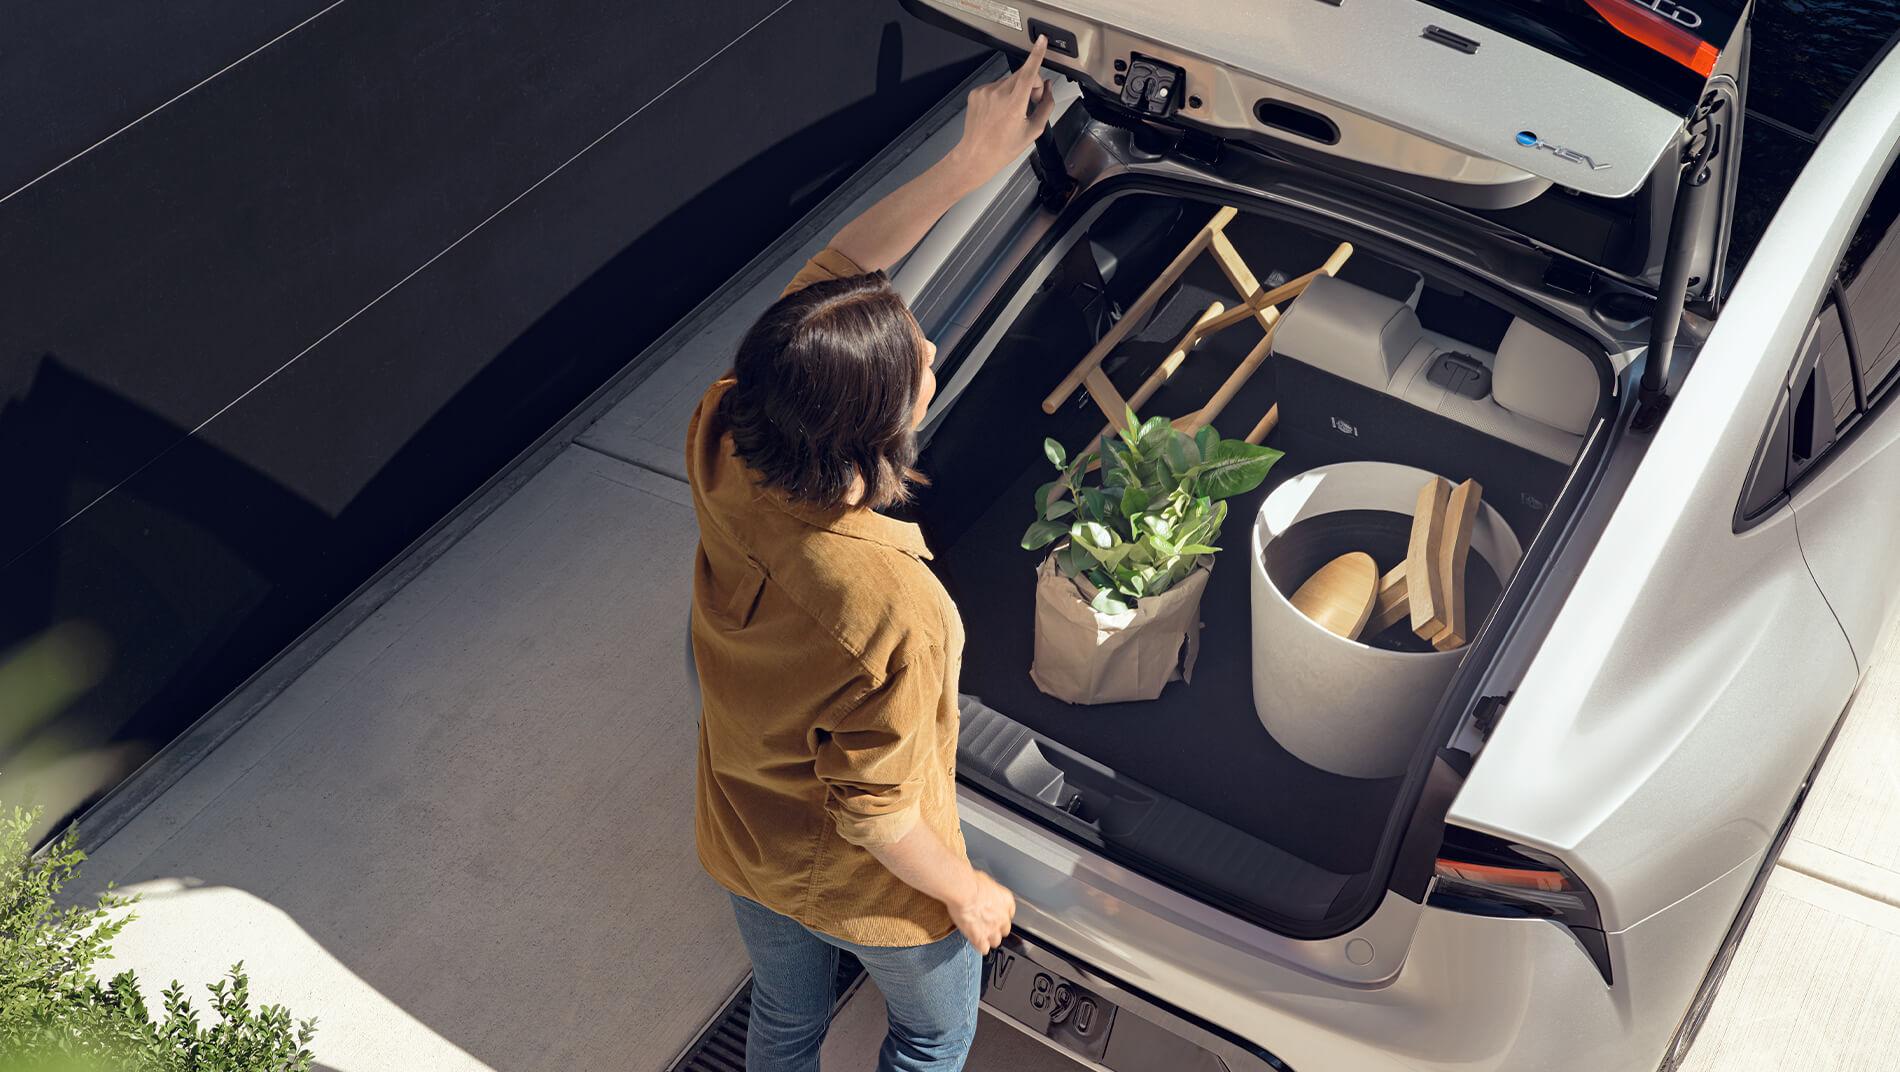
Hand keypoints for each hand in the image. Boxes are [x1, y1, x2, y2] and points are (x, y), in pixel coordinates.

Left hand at [945, 36, 1055, 193]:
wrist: (976, 155)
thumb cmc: (1002, 148)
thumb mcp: (1033, 130)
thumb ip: (1046, 105)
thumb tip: (1049, 89)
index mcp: (1014, 104)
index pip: (1030, 72)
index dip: (1037, 54)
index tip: (1041, 41)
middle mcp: (998, 94)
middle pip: (1022, 75)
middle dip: (1031, 85)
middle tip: (1030, 103)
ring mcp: (985, 92)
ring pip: (1009, 80)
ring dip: (1015, 90)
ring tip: (1012, 112)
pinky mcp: (976, 92)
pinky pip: (995, 86)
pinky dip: (1001, 94)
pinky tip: (998, 112)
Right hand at [948, 870, 1015, 953]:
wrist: (964, 891)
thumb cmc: (972, 881)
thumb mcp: (985, 880)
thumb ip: (988, 890)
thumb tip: (982, 888)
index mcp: (1006, 901)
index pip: (1010, 913)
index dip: (1001, 915)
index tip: (995, 914)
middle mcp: (1003, 917)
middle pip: (1004, 930)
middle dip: (996, 928)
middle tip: (986, 925)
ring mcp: (992, 930)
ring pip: (996, 942)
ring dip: (989, 939)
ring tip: (980, 936)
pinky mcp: (980, 938)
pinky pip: (983, 949)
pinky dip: (979, 947)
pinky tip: (975, 943)